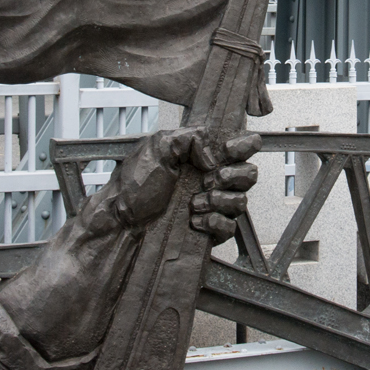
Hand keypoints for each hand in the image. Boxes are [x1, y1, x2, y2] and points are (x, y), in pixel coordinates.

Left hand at [104, 128, 258, 237]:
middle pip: (248, 174)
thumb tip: (213, 156)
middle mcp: (209, 180)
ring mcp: (211, 206)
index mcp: (200, 157)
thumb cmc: (132, 187)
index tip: (230, 150)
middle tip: (208, 179)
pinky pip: (229, 227)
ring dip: (218, 201)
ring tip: (193, 203)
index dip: (244, 146)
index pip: (239, 146)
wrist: (121, 222)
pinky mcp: (209, 231)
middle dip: (232, 176)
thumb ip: (188, 138)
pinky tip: (195, 220)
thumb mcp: (157, 147)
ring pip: (240, 202)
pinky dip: (214, 222)